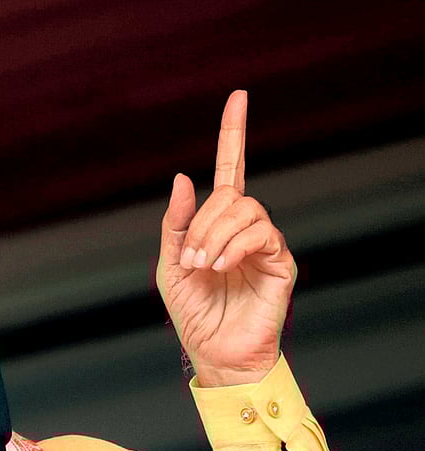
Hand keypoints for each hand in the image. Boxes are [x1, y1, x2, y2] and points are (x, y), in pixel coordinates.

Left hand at [156, 91, 295, 386]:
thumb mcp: (169, 263)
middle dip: (202, 222)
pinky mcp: (281, 261)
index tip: (238, 96)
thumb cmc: (192, 310)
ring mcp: (264, 243)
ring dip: (215, 235)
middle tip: (189, 257)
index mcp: (216, 223)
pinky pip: (261, 233)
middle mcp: (244, 227)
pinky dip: (234, 245)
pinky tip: (220, 266)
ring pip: (246, 210)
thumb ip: (176, 222)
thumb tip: (185, 176)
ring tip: (202, 266)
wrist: (214, 352)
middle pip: (230, 194)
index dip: (232, 133)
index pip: (228, 169)